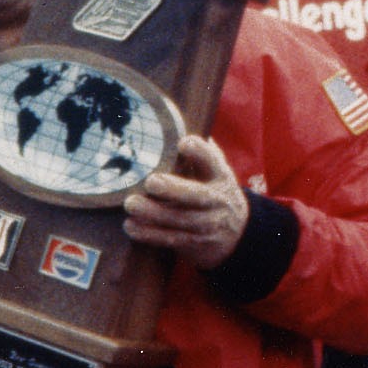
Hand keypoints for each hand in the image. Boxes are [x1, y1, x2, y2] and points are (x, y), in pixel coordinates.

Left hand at [122, 134, 249, 267]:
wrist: (236, 234)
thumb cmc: (215, 193)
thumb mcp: (217, 172)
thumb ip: (202, 154)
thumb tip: (179, 124)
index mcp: (220, 178)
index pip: (213, 162)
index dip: (200, 152)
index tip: (183, 142)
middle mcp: (216, 201)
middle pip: (196, 196)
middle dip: (173, 189)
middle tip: (150, 181)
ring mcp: (205, 225)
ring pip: (179, 220)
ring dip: (152, 213)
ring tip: (131, 204)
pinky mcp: (192, 243)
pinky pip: (169, 239)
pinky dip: (148, 234)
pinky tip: (130, 226)